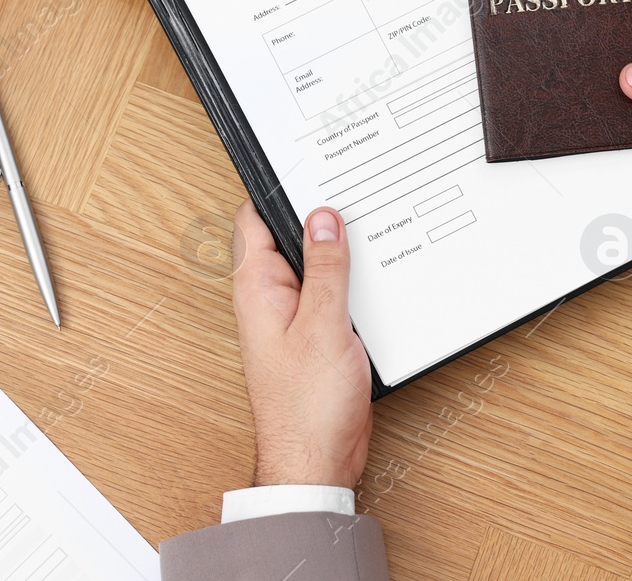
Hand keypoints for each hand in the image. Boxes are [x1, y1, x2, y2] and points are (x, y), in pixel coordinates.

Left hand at [231, 201, 371, 488]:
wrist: (316, 463)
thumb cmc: (307, 408)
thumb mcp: (322, 325)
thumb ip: (324, 268)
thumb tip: (322, 219)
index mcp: (257, 290)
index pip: (255, 220)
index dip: (279, 190)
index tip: (310, 168)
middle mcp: (270, 300)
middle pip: (289, 237)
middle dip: (320, 218)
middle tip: (352, 196)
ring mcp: (293, 317)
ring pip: (316, 266)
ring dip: (341, 254)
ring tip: (370, 235)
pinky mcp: (317, 335)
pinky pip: (332, 293)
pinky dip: (352, 283)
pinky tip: (376, 279)